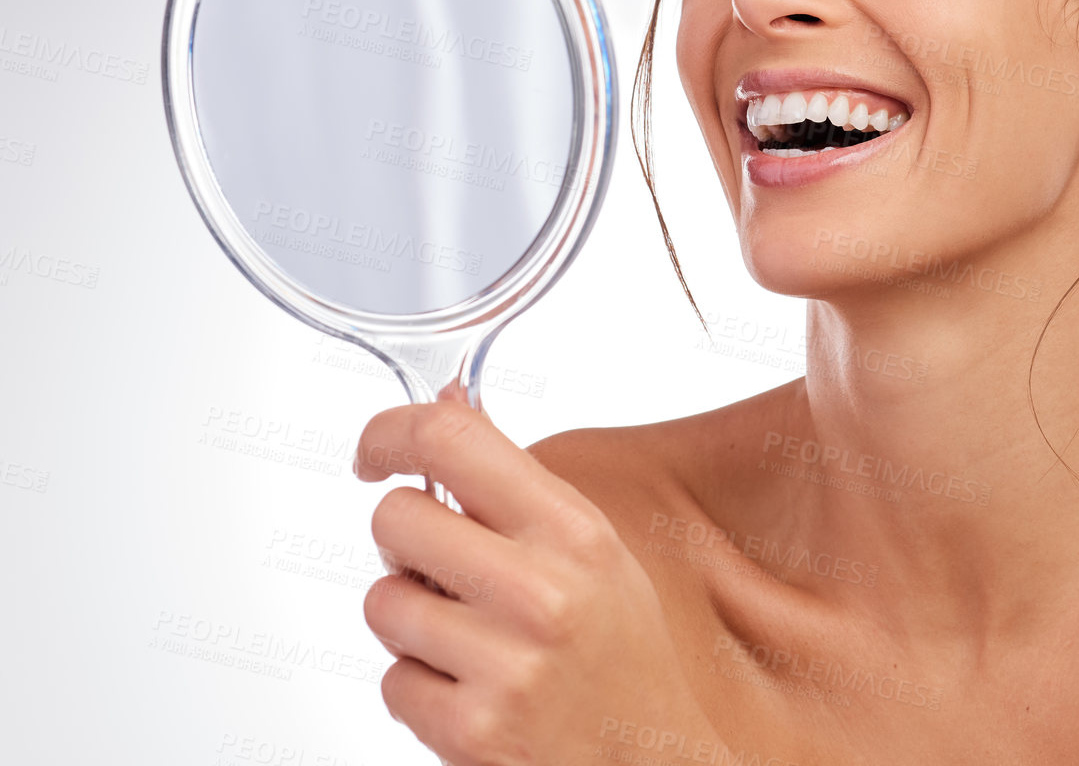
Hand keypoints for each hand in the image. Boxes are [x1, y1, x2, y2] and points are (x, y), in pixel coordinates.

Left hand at [354, 393, 721, 763]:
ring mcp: (504, 666)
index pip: (452, 439)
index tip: (376, 451)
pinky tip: (474, 691)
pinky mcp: (472, 732)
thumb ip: (515, 481)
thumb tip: (445, 399)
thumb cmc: (623, 656)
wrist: (651, 764)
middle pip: (393, 520)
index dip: (390, 431)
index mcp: (574, 532)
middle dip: (404, 543)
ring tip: (470, 640)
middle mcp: (541, 592)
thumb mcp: (593, 551)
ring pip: (381, 603)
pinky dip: (419, 688)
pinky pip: (390, 681)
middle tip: (443, 568)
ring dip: (410, 621)